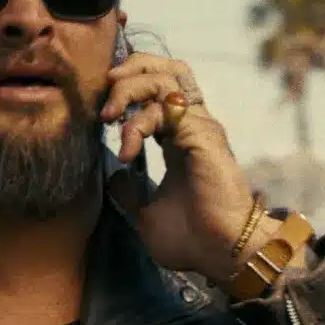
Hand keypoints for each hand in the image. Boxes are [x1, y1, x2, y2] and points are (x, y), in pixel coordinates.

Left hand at [99, 52, 275, 281]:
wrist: (220, 254)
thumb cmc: (192, 240)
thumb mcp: (145, 214)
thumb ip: (130, 191)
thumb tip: (113, 176)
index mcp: (180, 139)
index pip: (160, 90)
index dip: (131, 84)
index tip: (104, 107)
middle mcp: (192, 127)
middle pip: (165, 70)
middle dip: (129, 71)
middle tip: (104, 96)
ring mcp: (199, 128)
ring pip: (164, 79)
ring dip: (128, 89)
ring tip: (108, 116)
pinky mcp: (202, 134)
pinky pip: (164, 109)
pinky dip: (137, 124)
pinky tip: (127, 151)